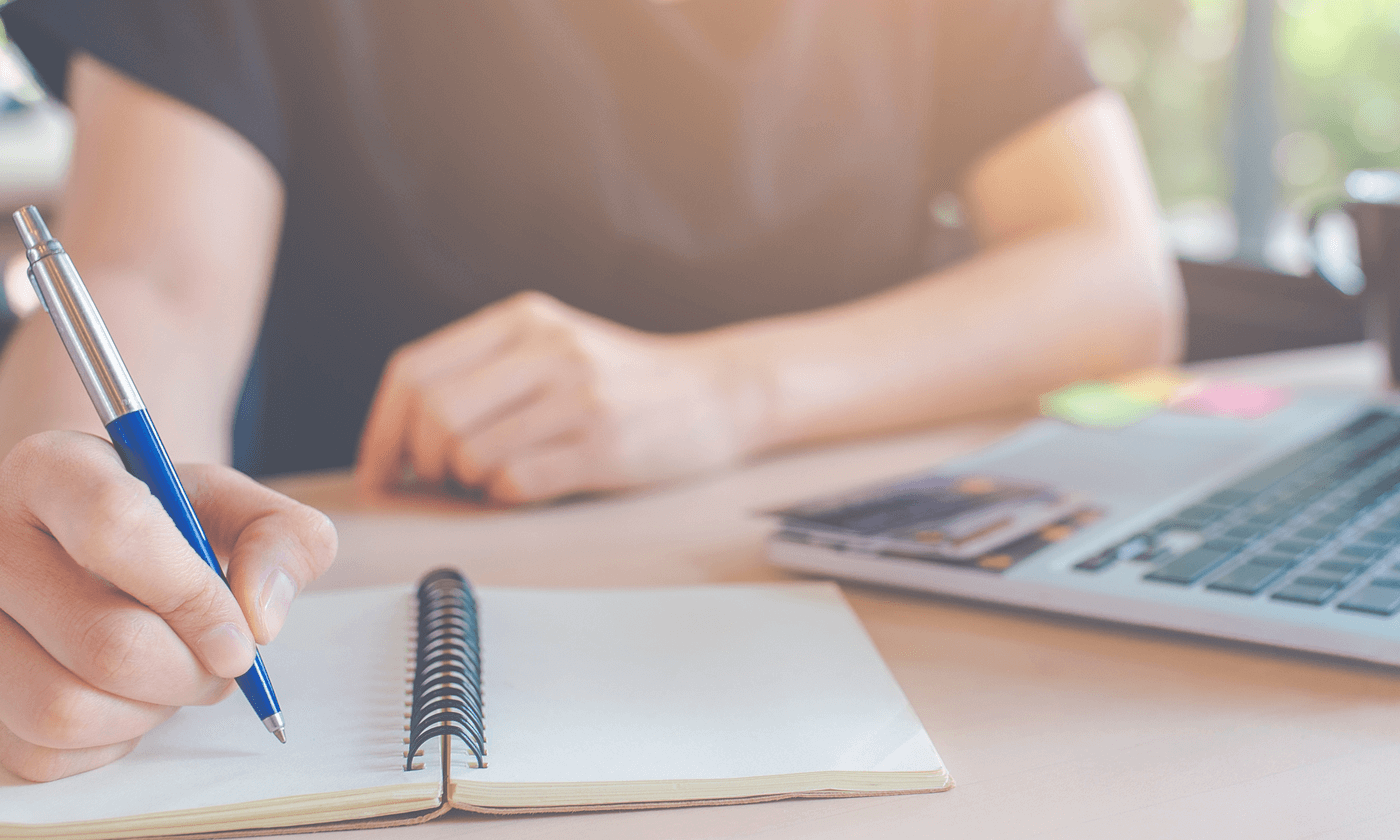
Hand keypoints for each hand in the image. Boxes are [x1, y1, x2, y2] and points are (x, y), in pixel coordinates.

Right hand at [0, 432, 336, 781]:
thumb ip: (284, 539)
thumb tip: (261, 618)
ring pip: (66, 710)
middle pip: (106, 642)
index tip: (243, 638)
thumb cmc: (172, 527)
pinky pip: (42, 753)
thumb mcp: (237, 508)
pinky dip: (107, 740)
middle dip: (191, 672)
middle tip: (221, 662)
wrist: (94, 552)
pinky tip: (122, 695)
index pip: (115, 528)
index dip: (194, 597)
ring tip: (170, 673)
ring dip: (149, 712)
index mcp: (53, 471)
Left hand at [356, 291, 762, 502]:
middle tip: (444, 480)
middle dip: (424, 461)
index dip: (382, 429)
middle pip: (434, 413)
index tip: (381, 469)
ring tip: (495, 478)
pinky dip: (505, 496)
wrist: (717, 393)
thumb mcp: (553, 346)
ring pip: (470, 453)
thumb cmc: (625, 381)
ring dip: (468, 483)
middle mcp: (547, 348)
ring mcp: (577, 395)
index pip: (415, 370)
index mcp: (522, 319)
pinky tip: (529, 485)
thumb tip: (401, 435)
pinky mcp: (603, 444)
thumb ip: (487, 370)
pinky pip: (516, 484)